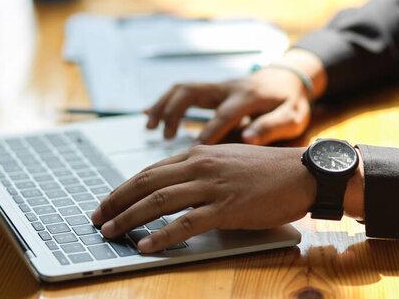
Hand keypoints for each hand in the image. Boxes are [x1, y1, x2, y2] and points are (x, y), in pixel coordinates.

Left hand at [91, 144, 316, 252]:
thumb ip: (198, 173)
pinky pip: (187, 223)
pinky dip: (163, 235)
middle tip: (96, 218)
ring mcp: (212, 185)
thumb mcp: (225, 162)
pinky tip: (147, 245)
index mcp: (196, 154)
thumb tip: (170, 190)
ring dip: (130, 217)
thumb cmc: (266, 171)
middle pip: (146, 182)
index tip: (106, 203)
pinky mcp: (227, 207)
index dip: (123, 188)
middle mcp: (199, 165)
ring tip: (110, 232)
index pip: (149, 170)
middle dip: (116, 202)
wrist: (302, 173)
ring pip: (159, 200)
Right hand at [145, 49, 326, 144]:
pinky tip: (149, 115)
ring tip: (150, 127)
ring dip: (163, 105)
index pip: (224, 115)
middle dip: (173, 112)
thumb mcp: (292, 116)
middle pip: (192, 92)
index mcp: (248, 96)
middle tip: (164, 136)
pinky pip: (183, 91)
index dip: (209, 132)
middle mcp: (228, 88)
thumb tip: (248, 139)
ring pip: (182, 88)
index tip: (194, 151)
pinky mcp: (211, 90)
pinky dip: (165, 101)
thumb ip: (272, 127)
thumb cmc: (290, 103)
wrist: (290, 78)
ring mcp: (217, 86)